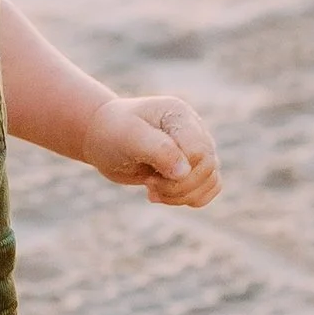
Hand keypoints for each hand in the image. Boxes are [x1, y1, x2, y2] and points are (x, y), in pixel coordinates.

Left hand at [89, 92, 220, 207]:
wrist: (102, 136)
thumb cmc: (112, 133)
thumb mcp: (128, 137)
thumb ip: (159, 150)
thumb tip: (185, 172)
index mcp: (180, 116)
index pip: (200, 153)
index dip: (179, 172)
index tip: (150, 174)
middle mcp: (194, 129)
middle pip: (207, 169)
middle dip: (178, 187)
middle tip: (149, 183)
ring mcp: (195, 148)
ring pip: (211, 181)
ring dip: (181, 196)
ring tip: (152, 189)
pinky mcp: (192, 166)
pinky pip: (209, 188)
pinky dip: (187, 198)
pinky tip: (160, 194)